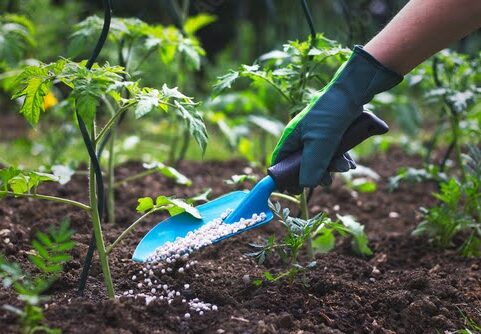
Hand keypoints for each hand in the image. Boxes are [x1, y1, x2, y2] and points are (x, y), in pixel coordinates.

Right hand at [271, 46, 401, 188]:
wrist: (354, 91)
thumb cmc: (331, 113)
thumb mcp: (320, 143)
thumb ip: (312, 165)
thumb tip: (306, 186)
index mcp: (292, 137)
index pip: (280, 161)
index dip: (285, 177)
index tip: (295, 190)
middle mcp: (302, 136)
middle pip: (303, 163)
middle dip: (316, 173)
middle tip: (327, 181)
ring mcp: (318, 134)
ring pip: (320, 158)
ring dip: (332, 166)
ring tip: (345, 168)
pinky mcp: (332, 132)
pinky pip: (333, 151)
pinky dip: (341, 159)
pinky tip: (350, 164)